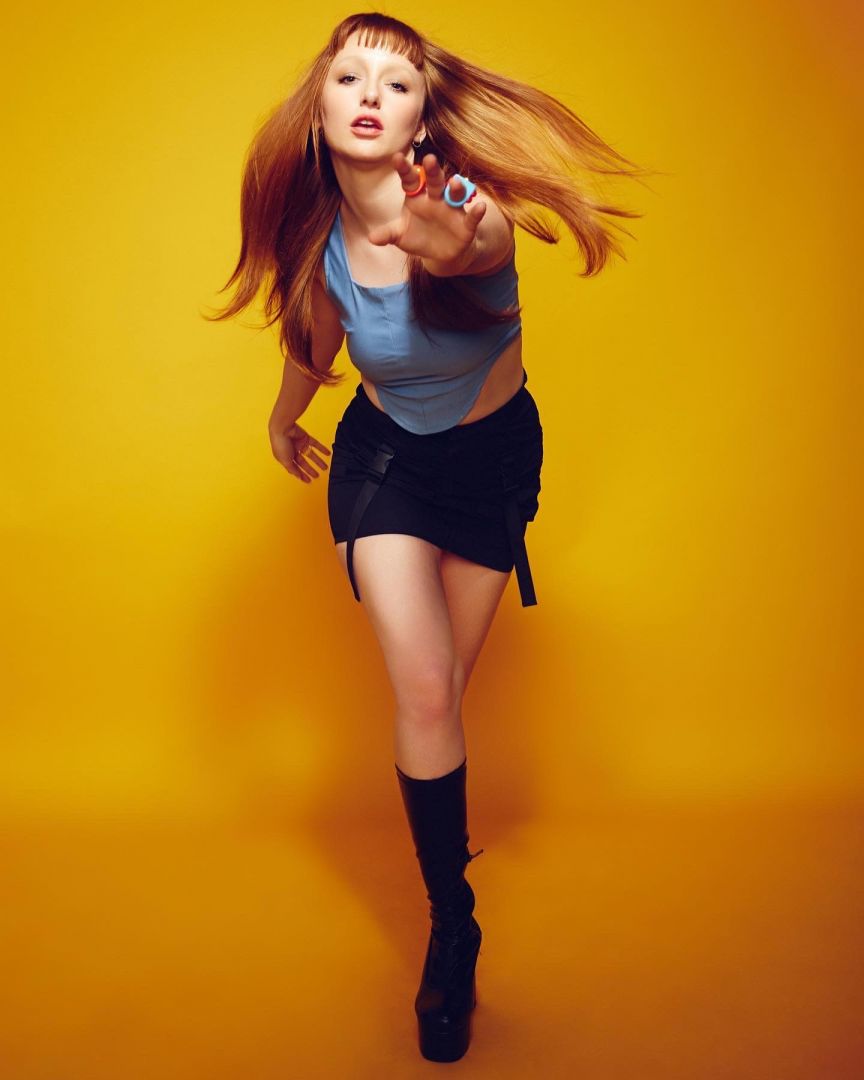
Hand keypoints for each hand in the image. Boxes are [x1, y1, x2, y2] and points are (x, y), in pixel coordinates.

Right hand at [269, 416, 330, 482]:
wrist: (283, 428)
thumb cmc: (280, 444)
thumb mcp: (285, 461)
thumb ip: (292, 469)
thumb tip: (298, 476)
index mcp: (285, 458)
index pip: (295, 468)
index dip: (301, 475)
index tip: (308, 481)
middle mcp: (292, 451)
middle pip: (303, 463)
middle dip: (310, 470)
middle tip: (317, 475)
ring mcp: (299, 444)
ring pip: (310, 454)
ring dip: (318, 461)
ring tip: (325, 467)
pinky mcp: (305, 437)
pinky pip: (315, 444)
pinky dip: (322, 449)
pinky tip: (328, 454)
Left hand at [366, 152, 486, 270]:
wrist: (441, 252)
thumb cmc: (418, 237)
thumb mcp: (401, 236)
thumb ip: (388, 234)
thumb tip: (372, 238)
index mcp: (417, 196)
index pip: (410, 180)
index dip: (404, 169)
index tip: (396, 158)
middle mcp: (436, 198)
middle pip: (434, 181)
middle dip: (432, 171)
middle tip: (429, 160)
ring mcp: (452, 209)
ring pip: (455, 194)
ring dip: (455, 188)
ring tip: (453, 182)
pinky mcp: (466, 224)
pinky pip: (472, 216)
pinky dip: (477, 212)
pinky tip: (481, 207)